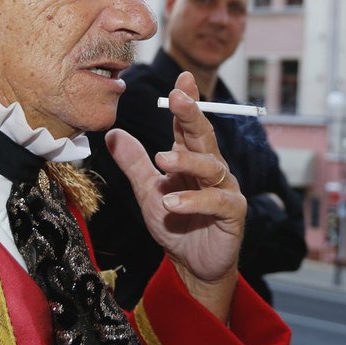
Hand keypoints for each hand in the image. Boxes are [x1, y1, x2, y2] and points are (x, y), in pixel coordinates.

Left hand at [105, 71, 243, 321]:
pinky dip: (194, 200)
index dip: (186, 102)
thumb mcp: (147, 192)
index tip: (181, 79)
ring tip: (163, 160)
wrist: (193, 265)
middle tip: (178, 97)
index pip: (188, 125)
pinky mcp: (232, 212)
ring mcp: (225, 189)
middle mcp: (211, 168)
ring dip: (187, 161)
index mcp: (191, 158)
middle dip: (192, 114)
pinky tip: (173, 203)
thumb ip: (134, 163)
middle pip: (203, 136)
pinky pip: (216, 201)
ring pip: (210, 166)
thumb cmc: (175, 225)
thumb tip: (112, 133)